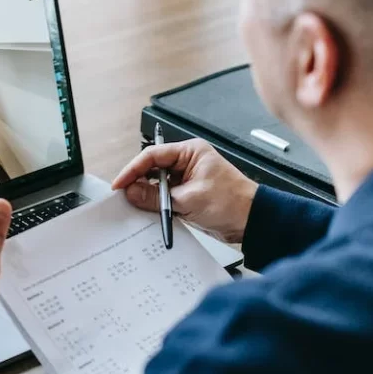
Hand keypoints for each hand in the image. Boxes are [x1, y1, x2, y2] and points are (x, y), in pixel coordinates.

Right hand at [111, 139, 256, 242]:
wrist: (251, 221)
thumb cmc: (233, 202)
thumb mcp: (190, 200)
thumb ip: (157, 196)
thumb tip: (132, 192)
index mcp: (190, 152)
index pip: (153, 155)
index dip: (133, 169)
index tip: (121, 183)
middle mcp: (187, 162)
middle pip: (152, 168)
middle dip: (138, 182)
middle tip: (125, 197)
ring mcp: (186, 179)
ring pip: (156, 184)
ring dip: (147, 195)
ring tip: (135, 206)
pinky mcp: (187, 195)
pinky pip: (164, 197)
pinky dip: (156, 205)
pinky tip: (149, 212)